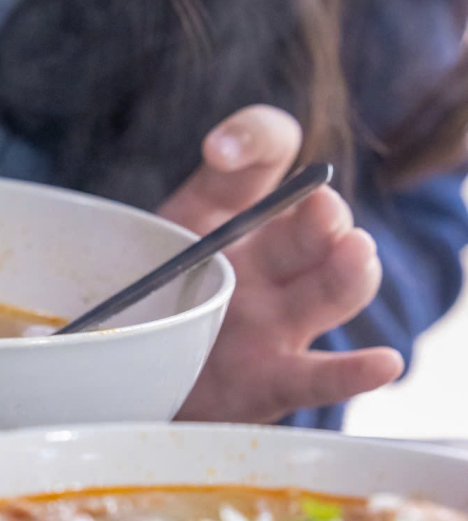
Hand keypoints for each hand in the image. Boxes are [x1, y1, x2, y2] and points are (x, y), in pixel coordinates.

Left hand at [163, 105, 401, 421]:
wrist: (137, 368)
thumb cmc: (149, 291)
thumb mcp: (146, 232)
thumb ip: (160, 203)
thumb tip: (207, 160)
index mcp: (234, 205)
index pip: (267, 148)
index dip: (253, 140)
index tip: (220, 154)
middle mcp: (267, 256)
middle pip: (314, 227)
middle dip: (324, 216)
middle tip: (322, 209)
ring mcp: (275, 318)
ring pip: (329, 291)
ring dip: (347, 273)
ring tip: (356, 253)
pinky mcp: (272, 380)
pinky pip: (317, 377)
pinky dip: (353, 373)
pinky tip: (384, 362)